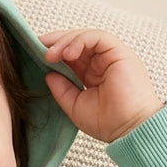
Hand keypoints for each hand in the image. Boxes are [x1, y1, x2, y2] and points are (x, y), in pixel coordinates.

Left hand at [40, 29, 163, 142]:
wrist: (131, 130)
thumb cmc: (109, 123)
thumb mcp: (75, 106)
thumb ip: (61, 89)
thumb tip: (48, 73)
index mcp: (93, 74)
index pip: (71, 56)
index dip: (54, 52)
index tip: (35, 54)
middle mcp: (102, 62)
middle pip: (76, 42)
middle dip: (55, 43)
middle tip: (38, 49)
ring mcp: (111, 56)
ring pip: (84, 36)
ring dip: (65, 42)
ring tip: (50, 54)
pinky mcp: (119, 51)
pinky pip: (97, 37)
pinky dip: (80, 41)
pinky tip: (68, 54)